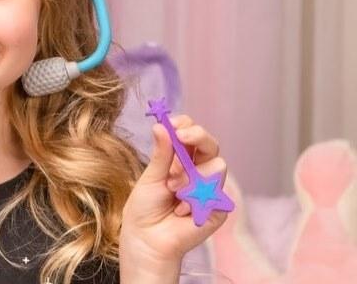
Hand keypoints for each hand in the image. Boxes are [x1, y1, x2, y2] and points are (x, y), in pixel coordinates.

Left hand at [120, 115, 228, 278]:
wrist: (147, 239)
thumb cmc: (145, 208)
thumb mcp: (151, 176)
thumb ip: (161, 153)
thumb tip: (161, 125)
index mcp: (180, 159)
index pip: (191, 134)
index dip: (186, 125)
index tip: (174, 124)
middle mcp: (198, 170)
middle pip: (211, 144)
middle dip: (197, 137)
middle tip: (182, 136)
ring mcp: (210, 188)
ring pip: (217, 166)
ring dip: (190, 177)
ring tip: (173, 191)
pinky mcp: (218, 207)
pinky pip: (215, 193)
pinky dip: (194, 201)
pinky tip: (181, 211)